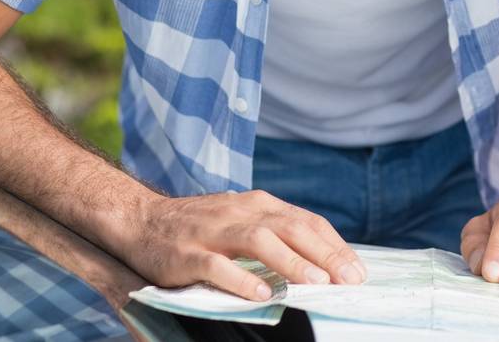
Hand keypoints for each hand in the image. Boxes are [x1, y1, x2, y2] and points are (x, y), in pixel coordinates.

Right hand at [125, 189, 364, 299]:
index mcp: (258, 204)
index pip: (306, 221)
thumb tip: (321, 259)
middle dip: (324, 253)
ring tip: (316, 283)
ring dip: (291, 261)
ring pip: (259, 240)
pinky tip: (262, 293)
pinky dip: (241, 278)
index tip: (356, 270)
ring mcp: (213, 232)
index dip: (334, 245)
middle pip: (290, 227)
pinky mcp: (187, 254)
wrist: (142, 220)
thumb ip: (276, 233)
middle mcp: (239, 212)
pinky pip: (217, 266)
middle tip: (349, 279)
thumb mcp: (242, 219)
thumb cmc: (200, 226)